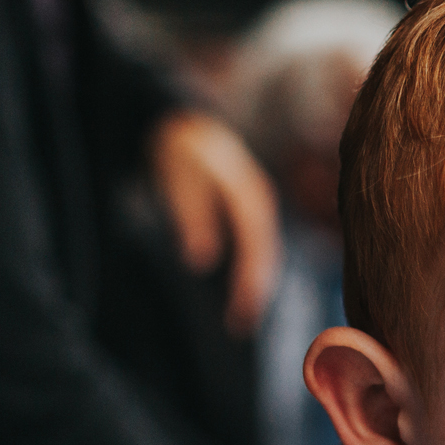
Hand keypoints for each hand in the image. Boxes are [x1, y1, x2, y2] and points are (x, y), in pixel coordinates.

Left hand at [150, 110, 280, 336]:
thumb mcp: (179, 178)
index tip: (243, 307)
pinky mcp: (248, 210)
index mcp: (246, 195)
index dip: (250, 276)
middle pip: (264, 253)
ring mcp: (256, 206)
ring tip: (241, 316)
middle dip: (255, 288)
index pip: (255, 244)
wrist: (186, 120)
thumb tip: (200, 261)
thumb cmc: (179, 149)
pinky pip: (255, 245)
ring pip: (262, 252)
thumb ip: (191, 216)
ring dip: (254, 283)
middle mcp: (258, 202)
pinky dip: (250, 269)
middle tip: (240, 324)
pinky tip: (241, 289)